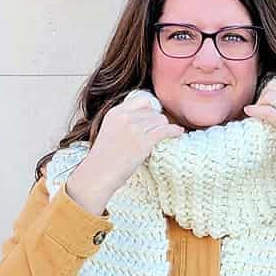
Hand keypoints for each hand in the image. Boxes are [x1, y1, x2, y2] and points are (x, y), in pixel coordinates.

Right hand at [65, 89, 184, 213]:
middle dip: (157, 121)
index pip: (141, 101)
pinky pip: (166, 130)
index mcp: (115, 112)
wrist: (97, 175)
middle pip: (153, 111)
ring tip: (167, 134)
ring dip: (164, 127)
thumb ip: (123, 121)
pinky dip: (174, 131)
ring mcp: (135, 129)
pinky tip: (178, 133)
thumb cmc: (103, 159)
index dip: (150, 110)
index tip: (152, 119)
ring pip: (160, 120)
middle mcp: (125, 117)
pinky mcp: (144, 142)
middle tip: (158, 131)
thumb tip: (146, 119)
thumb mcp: (109, 131)